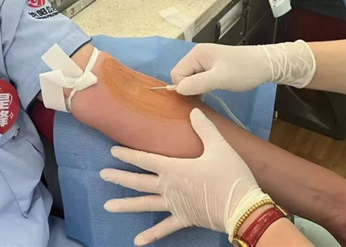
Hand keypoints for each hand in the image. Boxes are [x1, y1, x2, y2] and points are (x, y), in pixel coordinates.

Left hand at [100, 109, 264, 245]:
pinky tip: (137, 240)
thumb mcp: (219, 146)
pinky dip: (152, 234)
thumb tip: (194, 111)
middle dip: (119, 177)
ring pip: (145, 204)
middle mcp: (169, 187)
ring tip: (107, 206)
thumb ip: (205, 128)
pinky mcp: (185, 218)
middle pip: (139, 181)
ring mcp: (175, 205)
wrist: (244, 207)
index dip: (128, 154)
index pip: (145, 159)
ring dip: (126, 205)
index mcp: (174, 168)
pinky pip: (165, 228)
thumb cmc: (230, 175)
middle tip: (102, 175)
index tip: (112, 151)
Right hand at [170, 41, 315, 95]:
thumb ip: (197, 83)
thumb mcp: (220, 78)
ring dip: (197, 87)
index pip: (177, 73)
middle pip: (182, 75)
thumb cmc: (244, 70)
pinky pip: (199, 78)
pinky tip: (213, 89)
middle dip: (190, 86)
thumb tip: (178, 90)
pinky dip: (203, 85)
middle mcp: (198, 55)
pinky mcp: (212, 66)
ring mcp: (205, 60)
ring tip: (211, 91)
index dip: (184, 86)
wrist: (267, 65)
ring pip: (190, 77)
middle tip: (206, 93)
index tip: (200, 94)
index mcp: (197, 54)